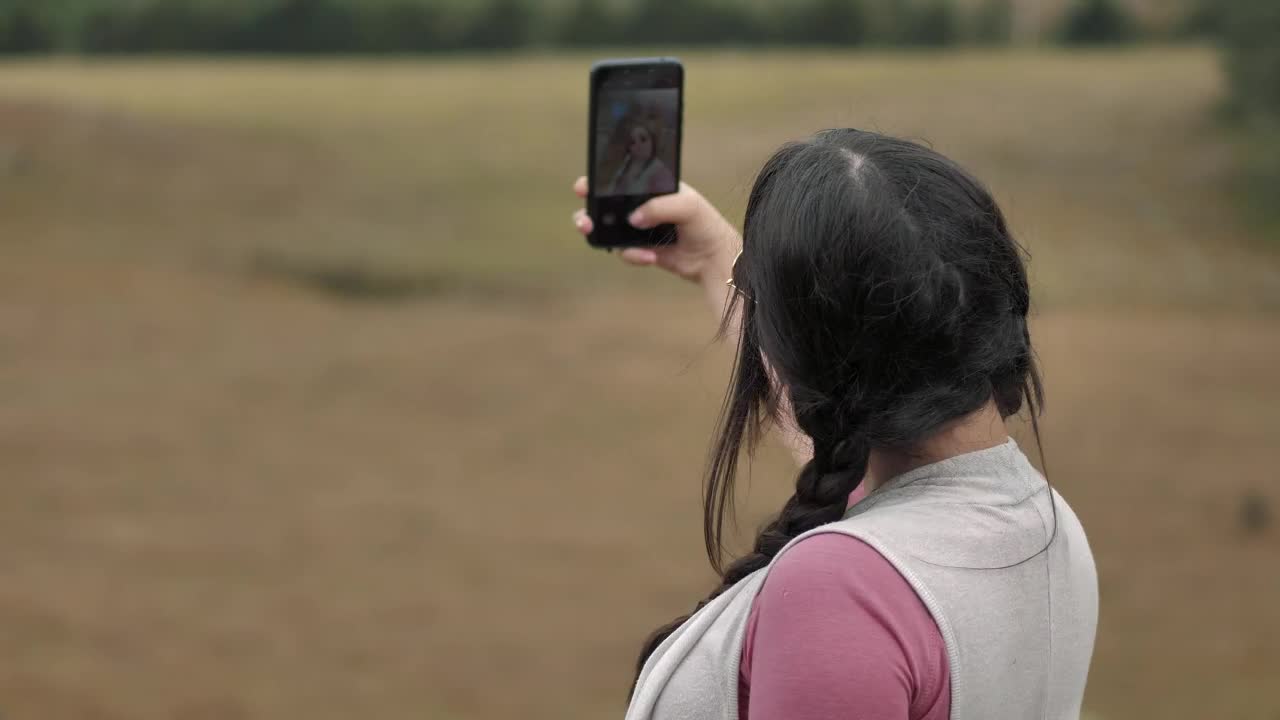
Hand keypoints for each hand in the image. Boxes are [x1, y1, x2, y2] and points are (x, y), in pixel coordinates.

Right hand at [572, 177, 740, 286]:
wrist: (714, 258)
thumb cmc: (705, 223)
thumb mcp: (688, 205)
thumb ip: (659, 207)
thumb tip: (633, 218)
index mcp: (651, 188)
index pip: (620, 180)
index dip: (598, 181)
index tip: (584, 187)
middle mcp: (641, 206)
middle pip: (605, 205)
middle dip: (589, 211)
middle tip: (585, 220)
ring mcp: (639, 229)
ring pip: (608, 231)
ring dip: (601, 235)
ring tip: (600, 239)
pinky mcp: (641, 250)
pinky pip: (625, 252)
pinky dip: (633, 255)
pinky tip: (651, 257)